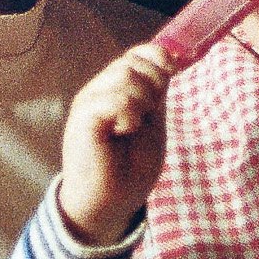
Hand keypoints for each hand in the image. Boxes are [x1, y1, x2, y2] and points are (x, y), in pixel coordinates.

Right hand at [58, 41, 175, 246]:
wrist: (109, 204)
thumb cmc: (128, 170)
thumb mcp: (152, 125)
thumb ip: (155, 96)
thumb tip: (169, 64)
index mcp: (114, 91)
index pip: (135, 54)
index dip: (157, 54)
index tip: (175, 70)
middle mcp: (98, 91)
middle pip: (132, 62)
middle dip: (153, 82)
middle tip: (148, 114)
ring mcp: (88, 103)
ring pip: (125, 76)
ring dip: (142, 101)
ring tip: (133, 126)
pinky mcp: (84, 119)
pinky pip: (116, 98)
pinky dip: (129, 113)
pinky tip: (124, 130)